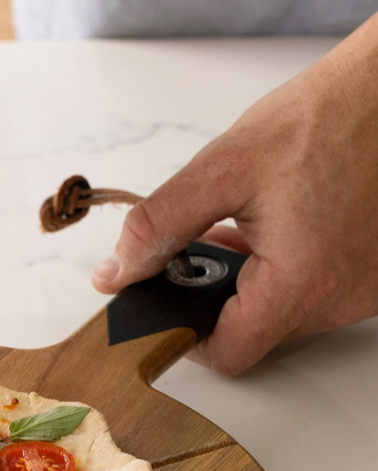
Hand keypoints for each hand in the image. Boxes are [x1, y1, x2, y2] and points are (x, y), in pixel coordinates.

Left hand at [91, 13, 377, 375]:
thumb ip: (159, 227)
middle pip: (252, 334)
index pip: (227, 354)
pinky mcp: (372, 277)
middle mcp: (338, 301)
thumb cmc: (329, 116)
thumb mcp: (224, 167)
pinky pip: (312, 293)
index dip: (185, 333)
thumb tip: (117, 273)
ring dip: (248, 282)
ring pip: (281, 314)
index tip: (165, 302)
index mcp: (301, 284)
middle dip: (214, 297)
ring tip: (242, 227)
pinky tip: (277, 227)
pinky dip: (283, 271)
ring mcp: (360, 293)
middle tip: (202, 245)